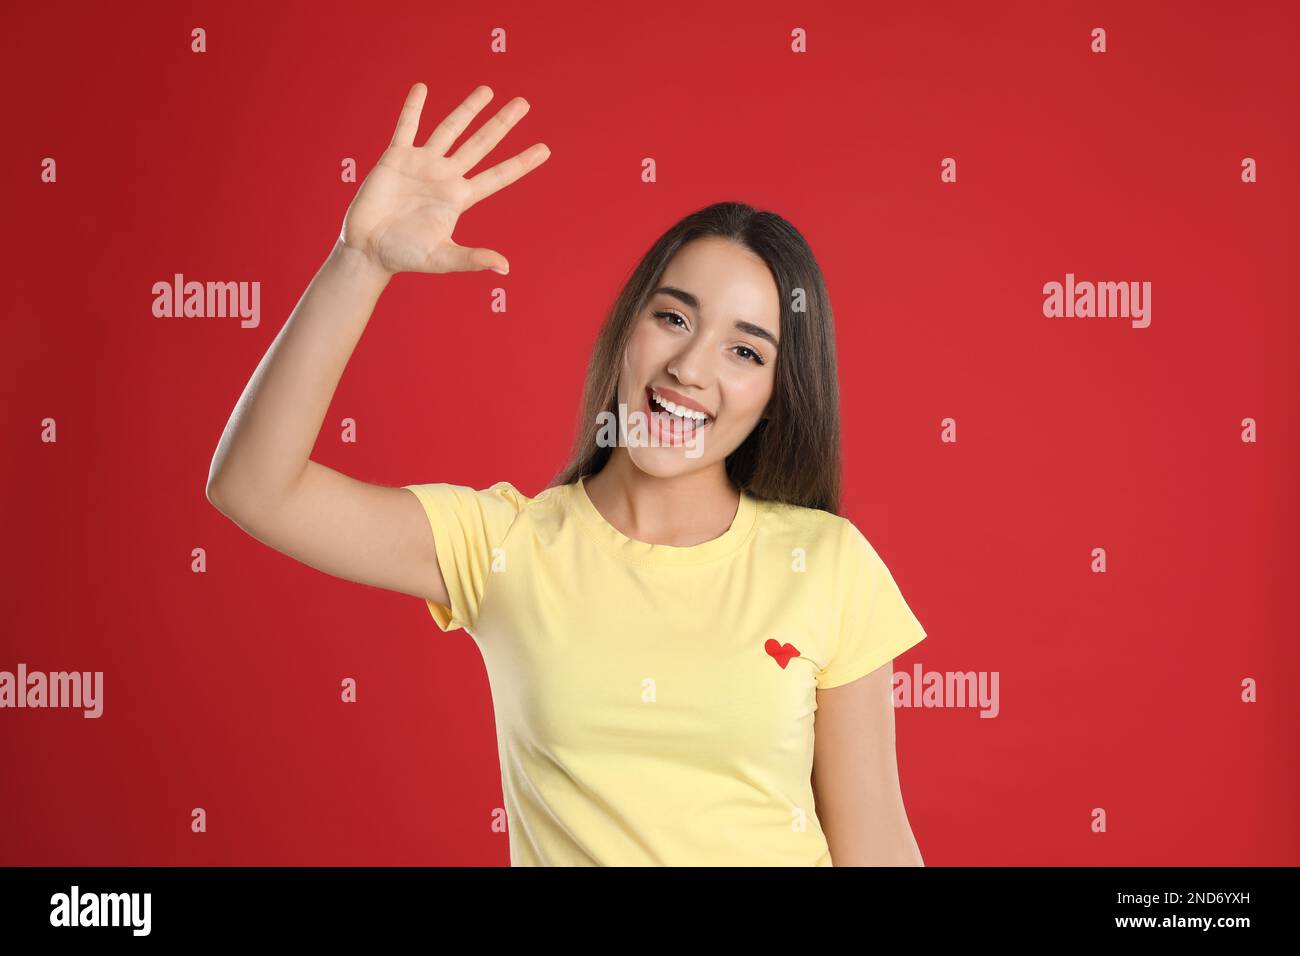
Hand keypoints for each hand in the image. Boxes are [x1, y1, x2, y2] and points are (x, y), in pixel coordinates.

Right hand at [339, 83, 549, 276]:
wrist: (368, 249)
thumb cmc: (405, 256)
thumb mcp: (442, 258)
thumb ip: (472, 258)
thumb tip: (505, 268)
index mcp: (460, 198)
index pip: (498, 175)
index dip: (521, 162)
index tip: (545, 149)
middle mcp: (445, 176)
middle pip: (481, 144)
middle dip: (501, 123)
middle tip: (524, 103)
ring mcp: (422, 164)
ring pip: (450, 129)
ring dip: (468, 109)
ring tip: (487, 90)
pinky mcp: (396, 158)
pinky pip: (407, 126)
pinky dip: (413, 107)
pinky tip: (422, 88)